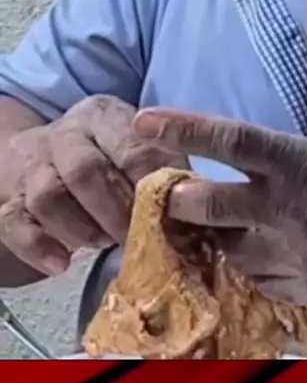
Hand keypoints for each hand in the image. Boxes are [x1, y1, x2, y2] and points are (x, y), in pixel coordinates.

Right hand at [0, 96, 186, 276]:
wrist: (43, 151)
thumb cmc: (108, 157)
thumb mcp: (139, 148)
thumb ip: (170, 175)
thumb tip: (211, 221)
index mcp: (106, 118)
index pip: (132, 146)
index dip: (152, 184)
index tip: (173, 214)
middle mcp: (67, 136)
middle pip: (86, 171)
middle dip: (116, 213)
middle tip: (138, 240)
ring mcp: (34, 166)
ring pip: (49, 195)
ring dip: (81, 228)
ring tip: (102, 245)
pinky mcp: (10, 198)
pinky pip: (15, 221)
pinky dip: (38, 245)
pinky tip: (61, 264)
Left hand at [135, 109, 306, 316]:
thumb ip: (300, 152)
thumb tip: (268, 158)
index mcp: (305, 166)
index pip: (232, 142)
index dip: (182, 129)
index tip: (144, 122)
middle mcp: (292, 214)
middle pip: (207, 209)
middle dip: (180, 201)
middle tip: (173, 193)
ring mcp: (298, 259)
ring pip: (226, 252)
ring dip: (217, 237)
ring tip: (226, 224)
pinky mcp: (306, 291)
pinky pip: (258, 280)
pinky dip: (251, 265)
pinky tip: (264, 251)